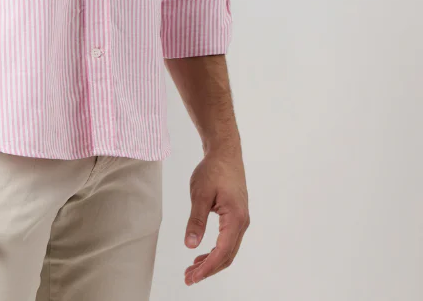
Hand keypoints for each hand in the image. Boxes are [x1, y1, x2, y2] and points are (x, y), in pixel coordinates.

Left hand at [183, 144, 248, 285]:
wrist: (225, 152)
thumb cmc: (213, 169)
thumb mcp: (200, 194)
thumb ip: (196, 221)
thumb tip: (190, 245)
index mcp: (235, 218)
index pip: (221, 252)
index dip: (207, 267)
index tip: (192, 277)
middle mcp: (242, 223)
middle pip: (227, 256)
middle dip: (208, 269)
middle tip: (189, 278)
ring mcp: (241, 220)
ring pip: (228, 250)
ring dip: (211, 261)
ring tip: (192, 269)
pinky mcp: (236, 216)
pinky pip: (228, 240)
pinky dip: (215, 251)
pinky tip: (201, 254)